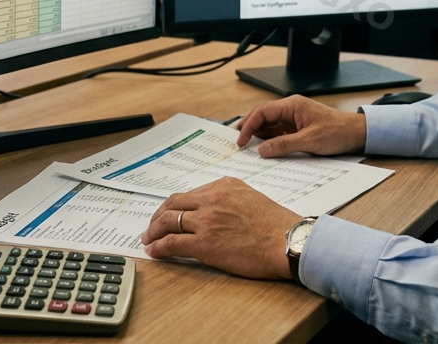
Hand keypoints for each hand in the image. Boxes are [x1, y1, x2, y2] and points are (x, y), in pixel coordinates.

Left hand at [140, 178, 299, 278]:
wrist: (288, 240)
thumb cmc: (276, 225)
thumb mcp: (250, 198)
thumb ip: (229, 199)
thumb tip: (213, 212)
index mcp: (223, 185)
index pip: (188, 194)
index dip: (173, 206)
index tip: (168, 214)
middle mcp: (211, 199)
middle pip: (172, 205)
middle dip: (158, 217)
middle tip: (152, 228)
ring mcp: (206, 220)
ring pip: (168, 222)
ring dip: (154, 232)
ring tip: (149, 240)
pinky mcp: (205, 243)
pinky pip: (172, 243)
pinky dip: (159, 247)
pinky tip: (155, 252)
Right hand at [236, 95, 366, 157]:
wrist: (356, 134)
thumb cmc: (337, 132)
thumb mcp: (309, 141)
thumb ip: (284, 145)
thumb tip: (261, 150)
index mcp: (292, 106)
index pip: (262, 112)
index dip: (248, 125)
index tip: (241, 141)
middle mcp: (290, 109)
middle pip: (262, 116)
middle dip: (249, 128)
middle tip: (237, 143)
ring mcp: (293, 118)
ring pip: (269, 125)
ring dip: (258, 135)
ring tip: (247, 148)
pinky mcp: (297, 128)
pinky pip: (278, 132)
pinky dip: (269, 140)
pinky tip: (264, 149)